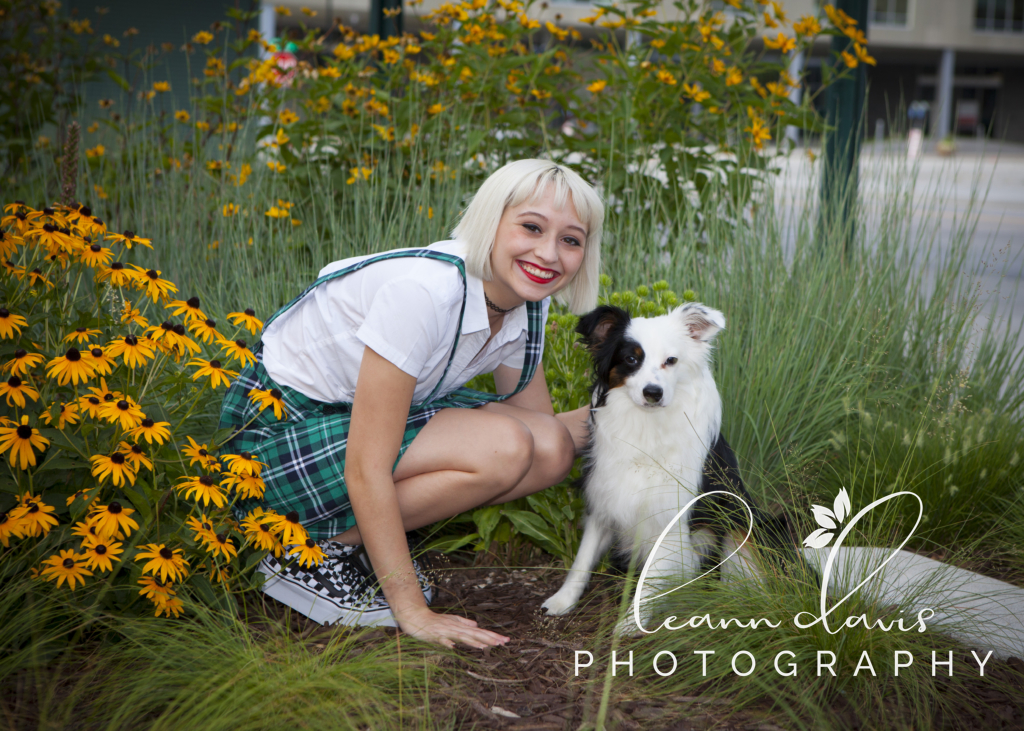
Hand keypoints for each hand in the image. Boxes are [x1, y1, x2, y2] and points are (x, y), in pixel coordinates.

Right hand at [394, 605, 509, 648]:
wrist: (415, 616)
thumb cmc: (434, 621)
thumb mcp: (451, 621)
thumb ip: (463, 623)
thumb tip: (476, 625)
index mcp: (460, 627)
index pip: (479, 632)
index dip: (492, 635)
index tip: (505, 640)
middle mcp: (456, 628)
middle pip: (474, 634)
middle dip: (489, 638)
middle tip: (503, 643)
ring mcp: (445, 631)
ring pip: (461, 636)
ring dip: (472, 641)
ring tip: (484, 646)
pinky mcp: (434, 634)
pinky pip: (442, 640)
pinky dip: (447, 643)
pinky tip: (453, 647)